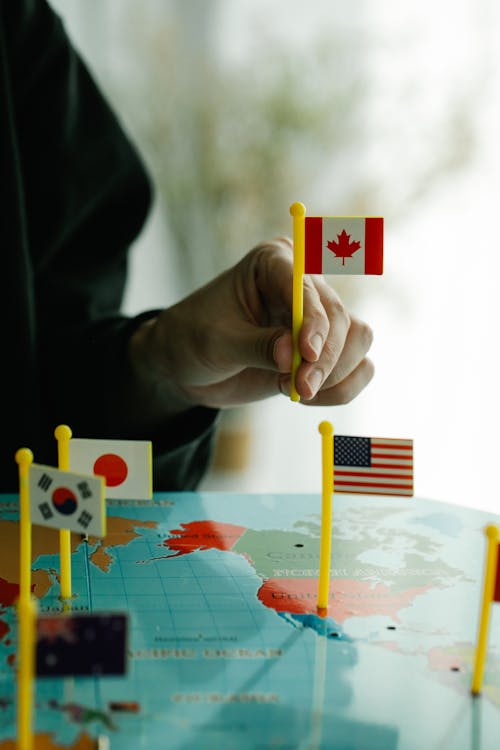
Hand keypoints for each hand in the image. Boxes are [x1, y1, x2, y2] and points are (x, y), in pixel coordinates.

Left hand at [129, 238, 373, 418]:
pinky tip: (304, 395)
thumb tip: (293, 357)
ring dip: (336, 373)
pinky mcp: (325, 348)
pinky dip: (341, 388)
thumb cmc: (194, 339)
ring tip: (297, 391)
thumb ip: (256, 347)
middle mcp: (304, 284)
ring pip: (358, 339)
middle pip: (340, 316)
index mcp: (273, 263)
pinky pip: (359, 367)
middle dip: (324, 358)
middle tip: (301, 388)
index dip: (312, 321)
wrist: (188, 365)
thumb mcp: (216, 342)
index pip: (306, 288)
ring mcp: (318, 317)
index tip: (305, 355)